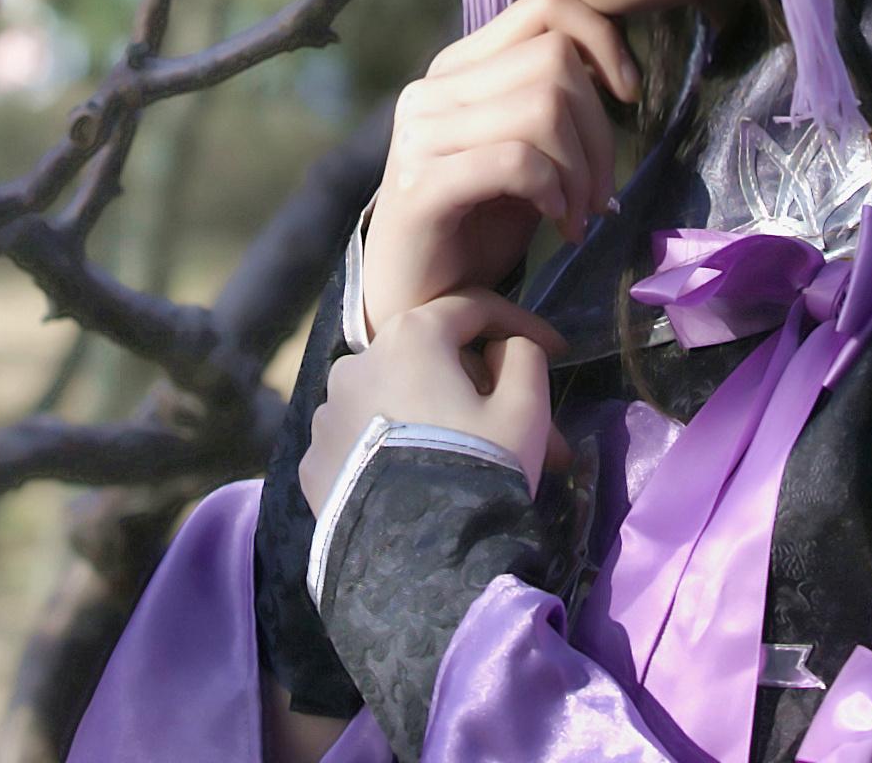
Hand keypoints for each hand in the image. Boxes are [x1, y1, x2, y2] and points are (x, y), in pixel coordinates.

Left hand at [299, 292, 567, 514]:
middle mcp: (355, 363)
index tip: (559, 350)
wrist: (420, 563)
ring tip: (468, 461)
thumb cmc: (479, 469)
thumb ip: (523, 357)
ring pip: (391, 399)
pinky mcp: (312, 462)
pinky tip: (418, 482)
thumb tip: (504, 348)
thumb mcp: (525, 409)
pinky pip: (361, 441)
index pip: (472, 309)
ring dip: (429, 415)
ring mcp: (326, 415)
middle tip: (520, 423)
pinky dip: (389, 449)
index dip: (521, 323)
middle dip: (477, 384)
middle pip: (429, 358)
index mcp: (410, 338)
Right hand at [356, 0, 639, 344]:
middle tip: (599, 192)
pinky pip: (518, 161)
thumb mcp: (524, 153)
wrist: (415, 301)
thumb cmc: (475, 227)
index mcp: (459, 68)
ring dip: (582, 170)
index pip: (546, 6)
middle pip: (555, 60)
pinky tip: (558, 223)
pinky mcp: (422, 185)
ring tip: (578, 213)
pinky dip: (555, 191)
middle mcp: (433, 88)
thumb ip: (550, 105)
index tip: (626, 95)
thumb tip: (617, 76)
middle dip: (600, 130)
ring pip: (543, 106)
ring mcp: (421, 134)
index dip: (603, 38)